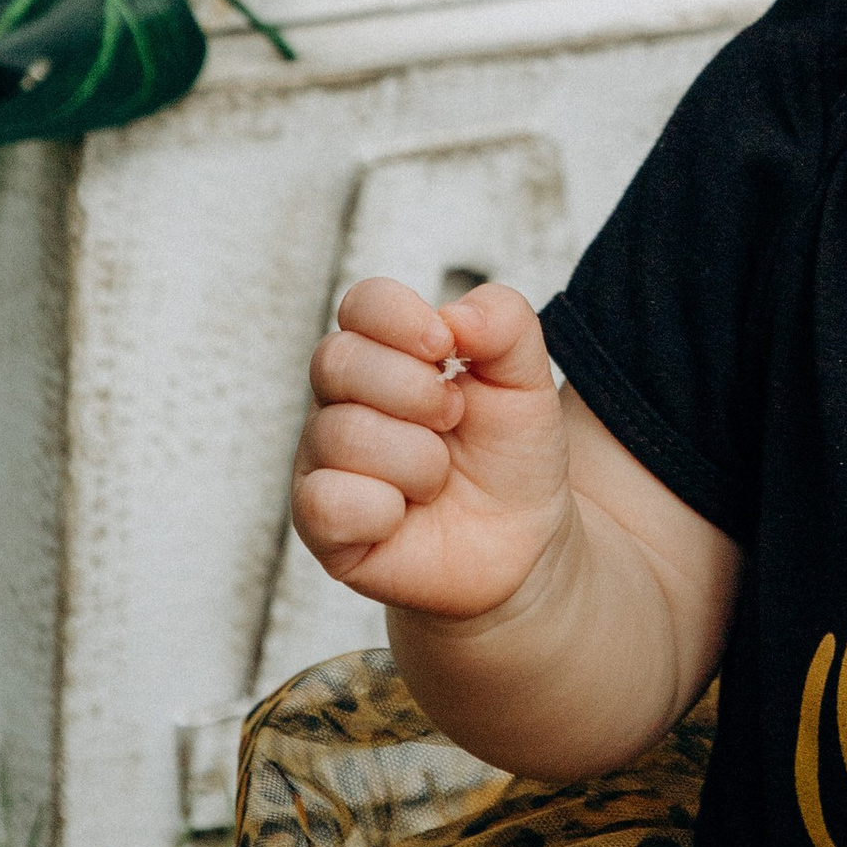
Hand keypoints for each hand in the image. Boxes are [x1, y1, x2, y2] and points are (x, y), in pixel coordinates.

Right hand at [292, 277, 572, 621]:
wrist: (522, 543)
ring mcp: (324, 461)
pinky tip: (403, 516)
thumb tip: (454, 315)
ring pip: (342, 434)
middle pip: (337, 360)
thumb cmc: (510, 454)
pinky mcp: (320, 525)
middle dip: (416, 391)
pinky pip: (327, 501)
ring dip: (418, 460)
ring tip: (438, 477)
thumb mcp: (526, 379)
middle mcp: (340, 400)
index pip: (362, 303)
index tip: (446, 348)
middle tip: (454, 419)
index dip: (402, 318)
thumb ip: (504, 322)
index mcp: (383, 352)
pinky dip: (383, 510)